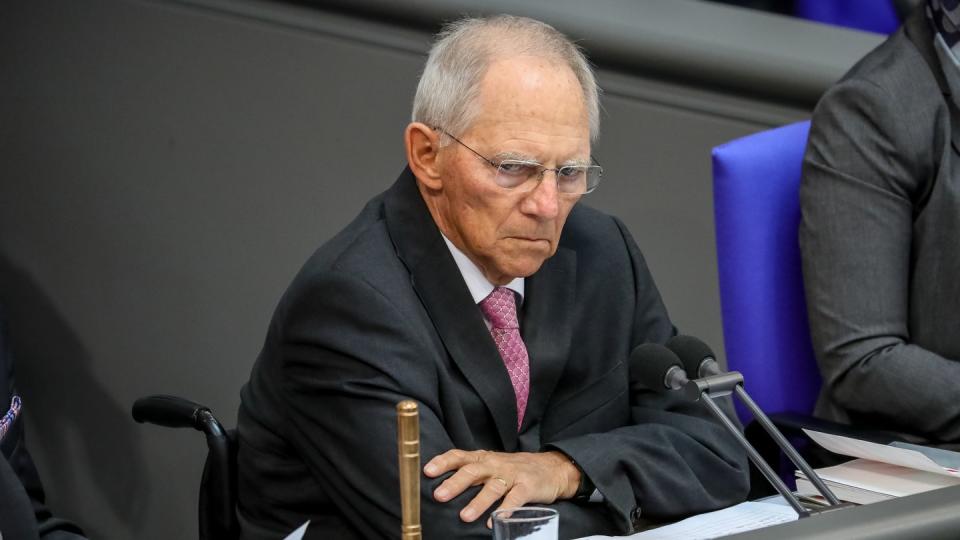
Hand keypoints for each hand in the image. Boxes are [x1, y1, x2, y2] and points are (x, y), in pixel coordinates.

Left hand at [423, 449, 580, 526]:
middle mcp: (495, 464)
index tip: (427, 471)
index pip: (459, 456)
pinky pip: (515, 499)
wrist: (551, 468)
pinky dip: (505, 511)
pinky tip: (495, 522)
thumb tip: (441, 485)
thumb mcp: (491, 465)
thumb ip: (470, 473)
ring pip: (492, 488)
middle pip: (472, 471)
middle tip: (439, 495)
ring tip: (464, 516)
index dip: (443, 462)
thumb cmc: (513, 469)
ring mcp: (512, 475)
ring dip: (478, 502)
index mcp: (483, 459)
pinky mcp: (528, 487)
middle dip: (454, 483)